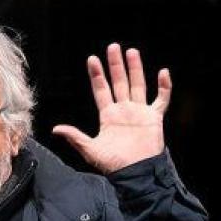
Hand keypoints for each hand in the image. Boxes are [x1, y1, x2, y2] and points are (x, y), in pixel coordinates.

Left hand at [52, 43, 171, 173]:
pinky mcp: (154, 118)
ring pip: (138, 85)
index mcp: (108, 116)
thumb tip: (56, 129)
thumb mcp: (90, 150)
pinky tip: (163, 73)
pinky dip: (164, 87)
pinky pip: (161, 99)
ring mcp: (139, 113)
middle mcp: (124, 111)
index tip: (92, 60)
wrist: (134, 173)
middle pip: (119, 83)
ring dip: (135, 69)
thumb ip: (75, 137)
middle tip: (113, 47)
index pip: (101, 90)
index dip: (97, 75)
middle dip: (115, 65)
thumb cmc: (113, 164)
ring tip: (132, 51)